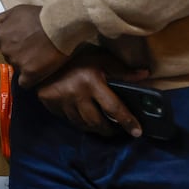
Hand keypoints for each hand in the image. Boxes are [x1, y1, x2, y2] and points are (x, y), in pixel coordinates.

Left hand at [0, 4, 67, 86]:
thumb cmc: (43, 15)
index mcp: (0, 35)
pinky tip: (40, 73)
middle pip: (9, 57)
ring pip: (18, 69)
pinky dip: (31, 79)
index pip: (2, 45)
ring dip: (27, 66)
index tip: (26, 44)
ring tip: (43, 57)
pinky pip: (25, 83)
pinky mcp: (29, 72)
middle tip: (36, 49)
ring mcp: (16, 62)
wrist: (62, 24)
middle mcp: (4, 50)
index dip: (15, 45)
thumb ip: (3, 20)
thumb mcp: (17, 10)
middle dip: (20, 54)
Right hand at [35, 49, 149, 137]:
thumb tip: (145, 75)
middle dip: (109, 129)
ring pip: (82, 124)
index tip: (137, 132)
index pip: (114, 108)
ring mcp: (61, 101)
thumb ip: (122, 70)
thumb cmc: (77, 56)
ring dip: (94, 127)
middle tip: (117, 130)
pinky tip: (83, 117)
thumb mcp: (101, 59)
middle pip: (97, 122)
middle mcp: (76, 95)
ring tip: (102, 126)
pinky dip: (78, 121)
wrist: (43, 55)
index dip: (127, 121)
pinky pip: (67, 119)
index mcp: (92, 83)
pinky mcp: (50, 104)